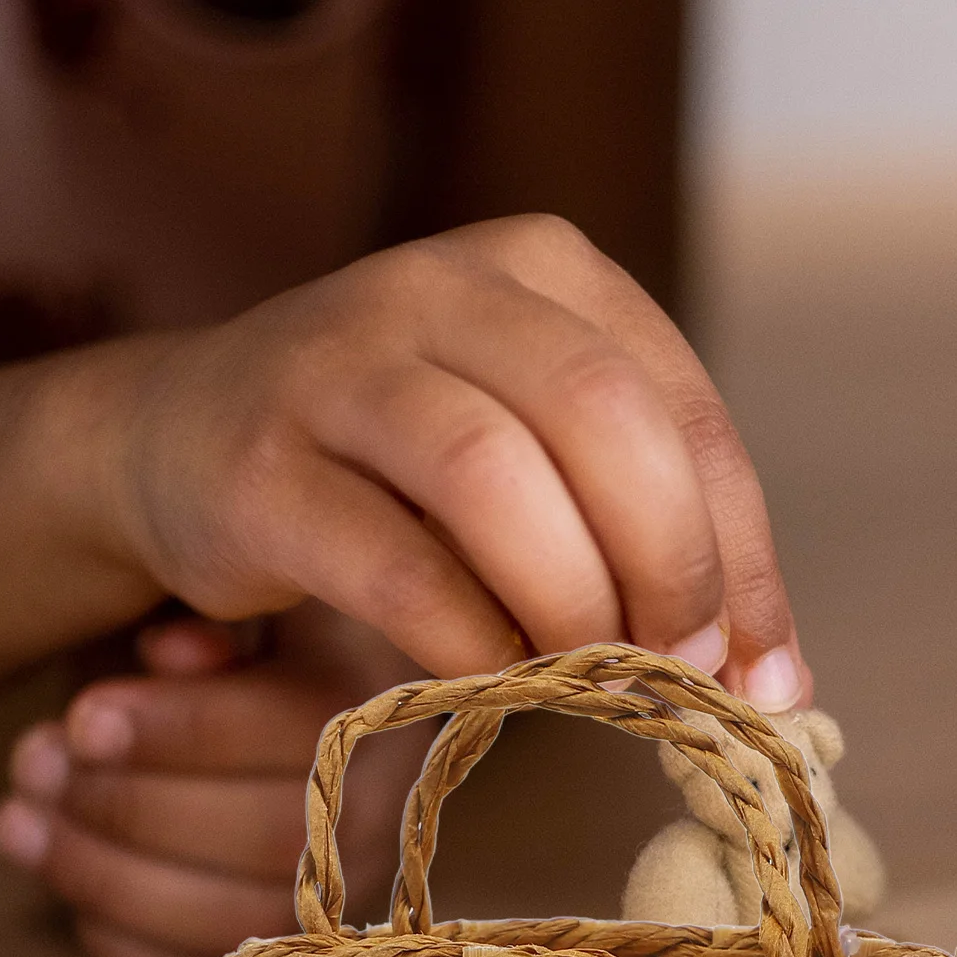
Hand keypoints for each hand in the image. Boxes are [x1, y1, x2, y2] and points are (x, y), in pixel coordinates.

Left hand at [0, 605, 427, 956]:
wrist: (240, 687)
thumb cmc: (223, 623)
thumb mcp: (221, 586)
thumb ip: (209, 604)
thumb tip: (173, 655)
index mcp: (381, 693)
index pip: (304, 732)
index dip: (185, 733)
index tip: (84, 717)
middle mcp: (385, 805)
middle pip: (272, 841)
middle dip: (130, 808)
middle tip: (34, 760)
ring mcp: (340, 890)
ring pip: (236, 921)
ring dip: (105, 876)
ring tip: (18, 819)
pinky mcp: (280, 950)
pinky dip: (122, 944)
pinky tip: (63, 886)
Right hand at [86, 213, 809, 710]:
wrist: (182, 441)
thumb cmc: (390, 470)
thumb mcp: (532, 462)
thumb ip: (642, 535)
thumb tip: (773, 681)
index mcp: (538, 270)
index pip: (681, 407)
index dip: (740, 551)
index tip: (758, 671)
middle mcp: (439, 288)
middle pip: (601, 417)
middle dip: (668, 565)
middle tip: (680, 672)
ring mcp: (337, 366)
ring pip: (493, 476)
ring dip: (571, 599)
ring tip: (593, 680)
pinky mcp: (261, 466)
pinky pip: (396, 564)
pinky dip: (470, 642)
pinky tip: (497, 686)